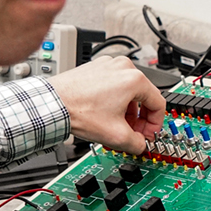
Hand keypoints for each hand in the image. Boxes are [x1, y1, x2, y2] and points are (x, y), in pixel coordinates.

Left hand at [49, 56, 165, 153]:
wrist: (51, 103)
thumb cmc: (78, 111)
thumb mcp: (116, 136)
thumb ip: (137, 144)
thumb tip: (140, 144)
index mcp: (134, 78)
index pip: (159, 104)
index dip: (155, 124)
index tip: (147, 135)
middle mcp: (123, 67)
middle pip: (143, 97)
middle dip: (139, 119)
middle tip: (132, 133)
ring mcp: (107, 65)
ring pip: (128, 91)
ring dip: (127, 110)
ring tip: (116, 124)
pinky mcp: (95, 68)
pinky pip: (113, 85)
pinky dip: (114, 100)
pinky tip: (104, 113)